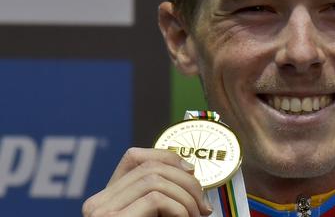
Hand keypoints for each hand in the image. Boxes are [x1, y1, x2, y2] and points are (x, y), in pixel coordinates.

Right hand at [82, 148, 212, 216]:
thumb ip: (160, 198)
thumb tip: (189, 170)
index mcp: (107, 200)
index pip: (134, 157)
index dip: (167, 156)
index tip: (191, 172)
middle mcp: (98, 203)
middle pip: (150, 167)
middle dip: (187, 181)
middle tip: (203, 205)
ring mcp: (101, 212)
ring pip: (156, 180)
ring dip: (186, 197)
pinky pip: (157, 198)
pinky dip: (179, 209)